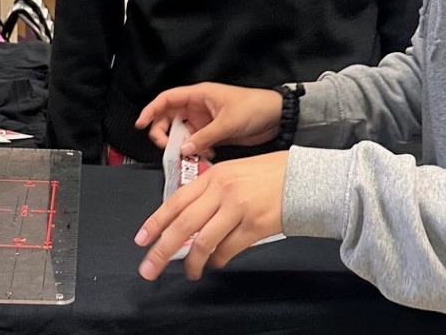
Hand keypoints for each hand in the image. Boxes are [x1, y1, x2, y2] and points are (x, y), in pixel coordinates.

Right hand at [135, 83, 281, 157]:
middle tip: (167, 147)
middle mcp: (199, 107)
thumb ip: (204, 137)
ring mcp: (205, 121)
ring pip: (182, 133)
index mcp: (199, 95)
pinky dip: (196, 151)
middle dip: (164, 133)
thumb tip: (184, 149)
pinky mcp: (213, 133)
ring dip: (182, 145)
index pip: (167, 99)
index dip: (151, 110)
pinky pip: (196, 143)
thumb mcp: (227, 123)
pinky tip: (205, 156)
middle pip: (170, 118)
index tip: (141, 124)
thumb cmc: (255, 107)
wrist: (277, 117)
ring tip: (190, 154)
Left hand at [135, 151, 288, 279]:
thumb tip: (187, 223)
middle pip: (183, 224)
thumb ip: (210, 193)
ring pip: (203, 241)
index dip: (155, 222)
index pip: (176, 201)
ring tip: (191, 272)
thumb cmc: (270, 176)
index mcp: (214, 176)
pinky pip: (226, 250)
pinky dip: (217, 260)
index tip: (142, 239)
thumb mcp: (234, 173)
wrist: (303, 178)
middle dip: (162, 249)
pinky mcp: (254, 226)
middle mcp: (222, 191)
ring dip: (192, 262)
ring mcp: (238, 208)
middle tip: (149, 267)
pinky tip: (216, 263)